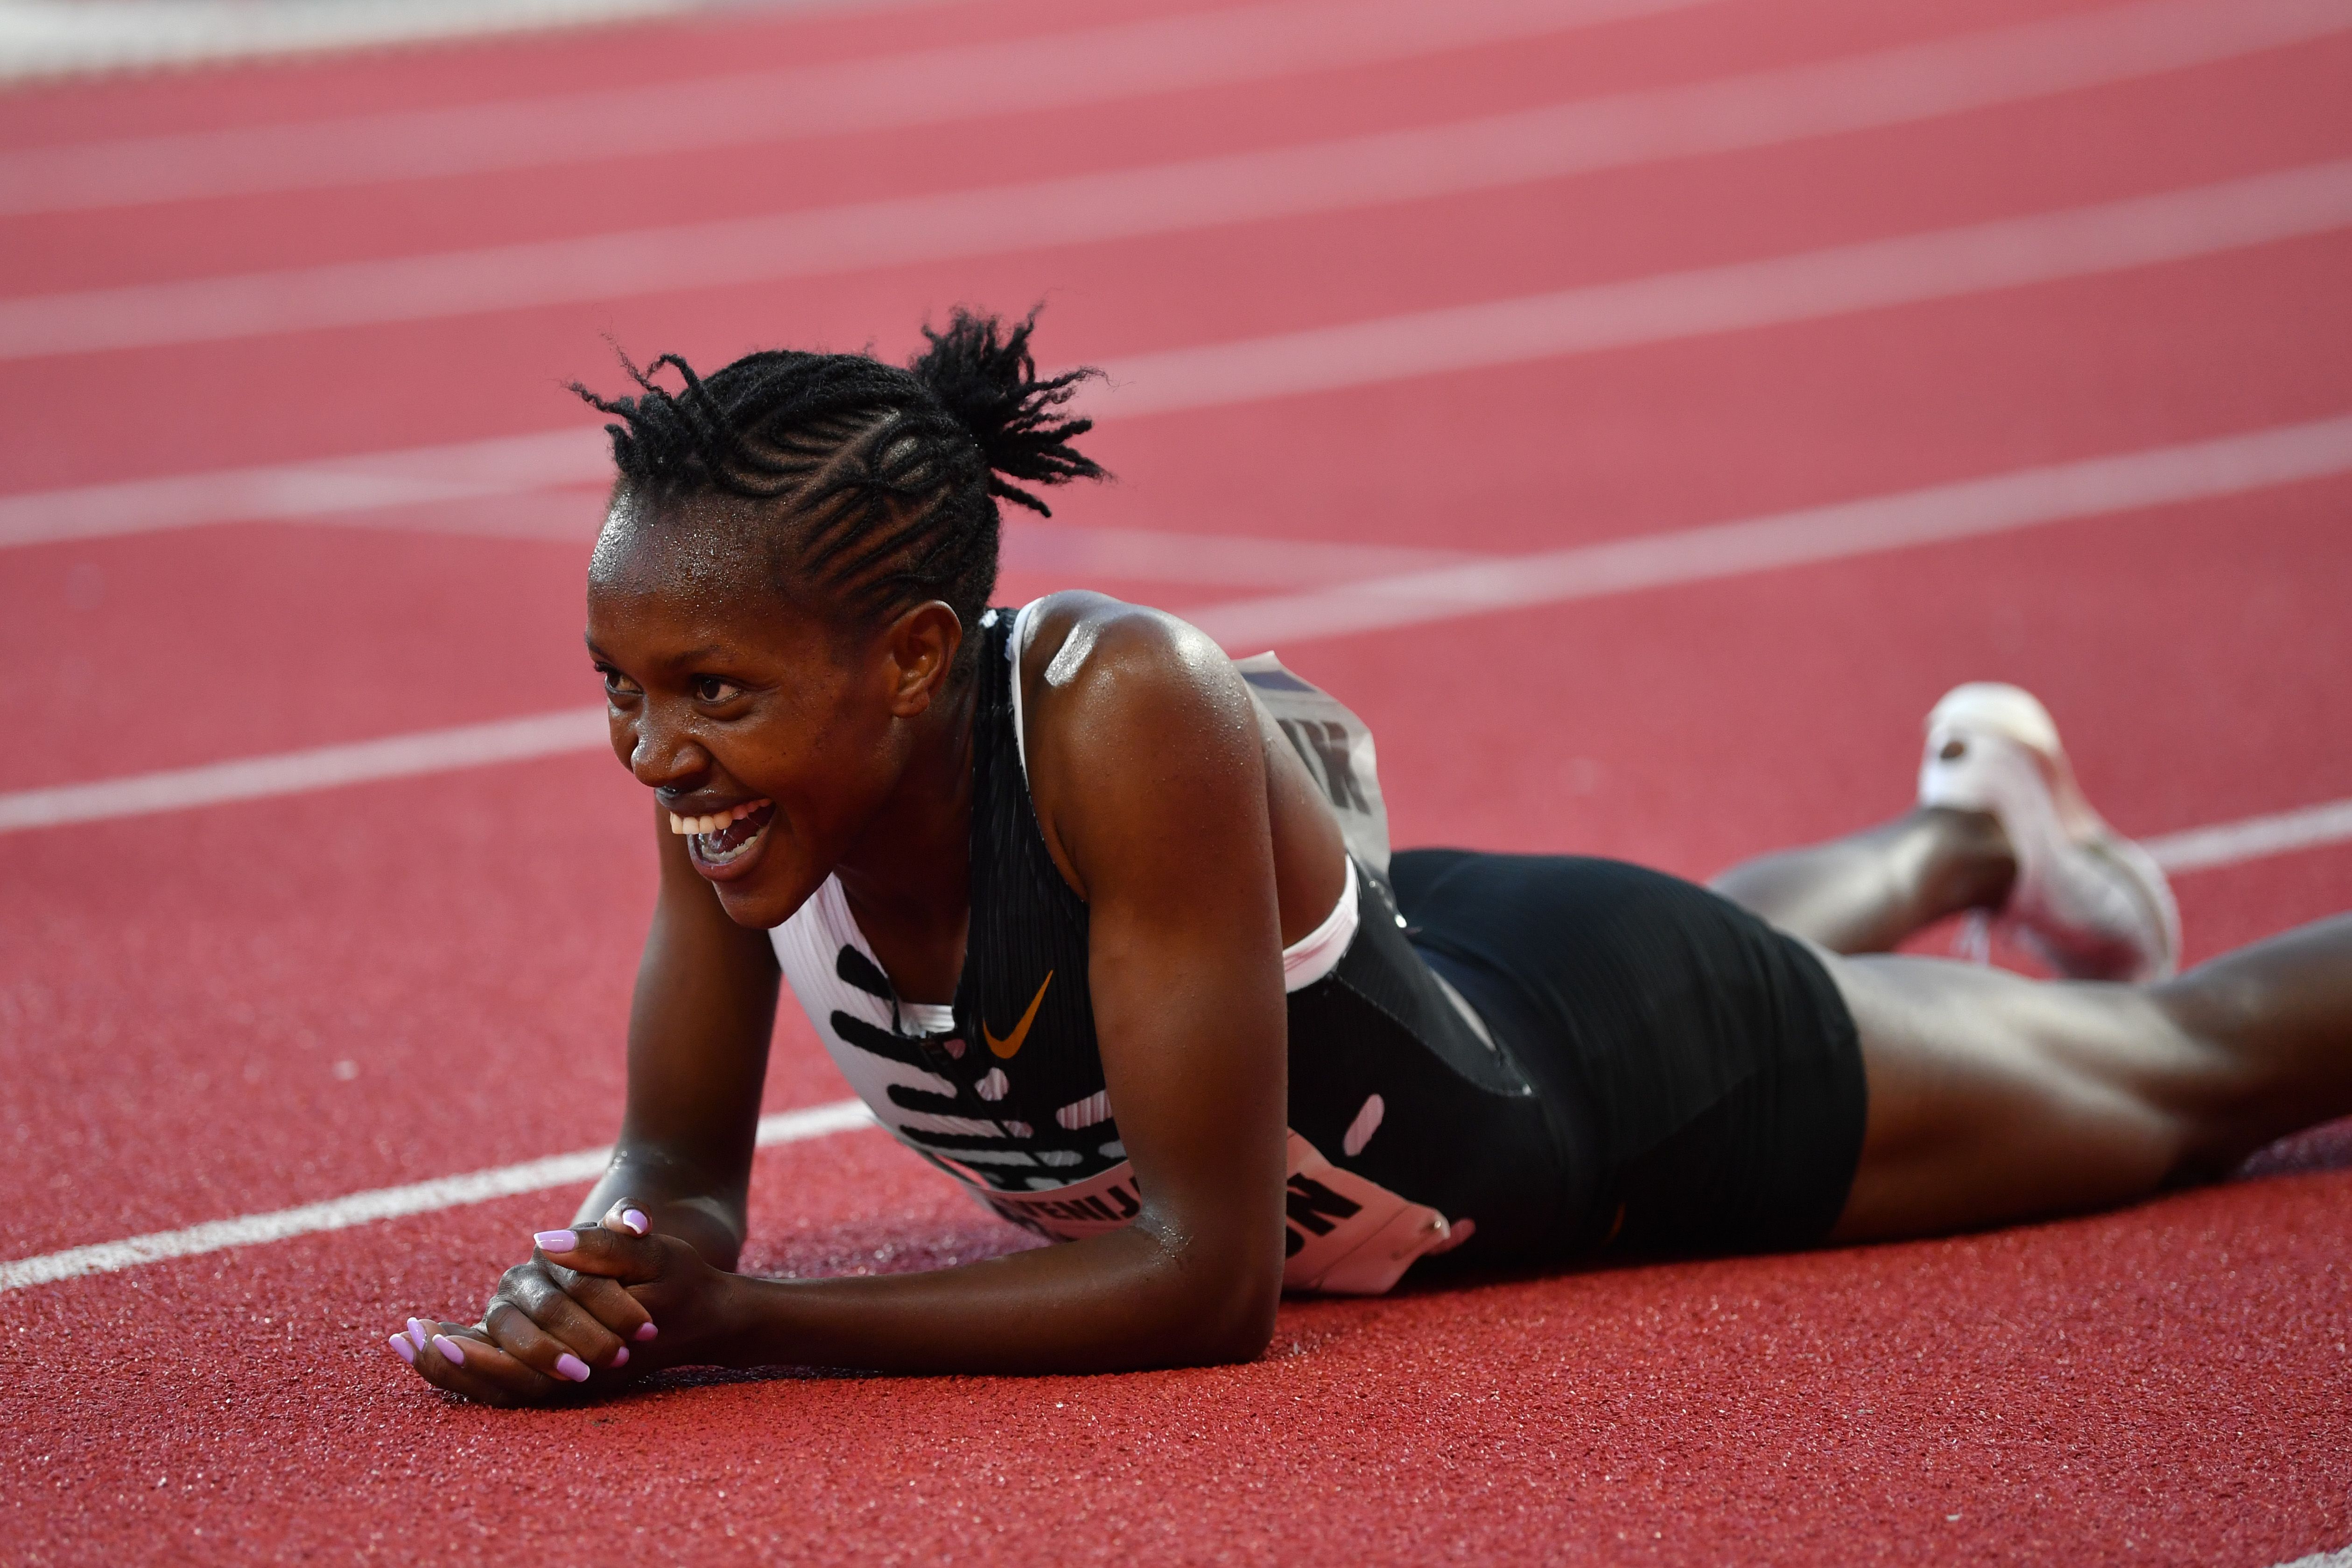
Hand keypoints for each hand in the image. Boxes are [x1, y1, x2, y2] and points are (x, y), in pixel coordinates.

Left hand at [386, 1198, 737, 1405]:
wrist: (708, 1318)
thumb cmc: (680, 1284)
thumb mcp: (652, 1256)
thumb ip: (602, 1249)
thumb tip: (545, 1243)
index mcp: (589, 1364)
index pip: (515, 1370)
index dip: (468, 1354)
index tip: (425, 1336)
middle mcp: (573, 1382)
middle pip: (495, 1386)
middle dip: (446, 1363)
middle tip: (400, 1340)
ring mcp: (567, 1381)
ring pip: (496, 1387)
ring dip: (450, 1366)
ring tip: (404, 1342)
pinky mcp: (563, 1371)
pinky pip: (507, 1378)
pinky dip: (470, 1362)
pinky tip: (441, 1340)